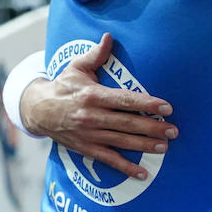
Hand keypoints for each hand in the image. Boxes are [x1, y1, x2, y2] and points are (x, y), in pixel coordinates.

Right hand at [21, 33, 176, 179]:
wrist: (38, 110)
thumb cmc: (63, 86)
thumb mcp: (76, 67)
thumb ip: (95, 54)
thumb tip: (109, 37)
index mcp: (93, 95)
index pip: (125, 100)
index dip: (147, 104)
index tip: (166, 107)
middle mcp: (92, 116)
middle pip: (128, 123)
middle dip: (153, 128)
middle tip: (173, 131)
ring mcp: (90, 134)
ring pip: (122, 142)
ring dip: (144, 145)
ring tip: (164, 147)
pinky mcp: (86, 148)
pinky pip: (109, 159)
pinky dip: (125, 168)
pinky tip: (142, 174)